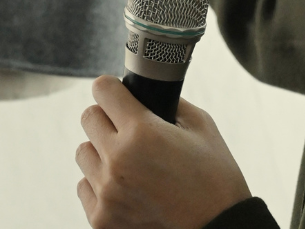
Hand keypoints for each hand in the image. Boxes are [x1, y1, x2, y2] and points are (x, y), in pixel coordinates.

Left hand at [76, 75, 251, 228]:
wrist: (220, 228)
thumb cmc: (214, 177)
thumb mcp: (200, 126)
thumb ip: (167, 102)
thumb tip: (144, 91)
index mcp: (141, 132)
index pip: (102, 89)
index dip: (113, 88)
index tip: (120, 94)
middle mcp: (117, 161)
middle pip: (89, 118)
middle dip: (108, 117)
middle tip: (129, 128)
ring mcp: (107, 194)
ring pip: (84, 152)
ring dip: (102, 151)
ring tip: (129, 161)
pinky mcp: (102, 220)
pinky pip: (84, 186)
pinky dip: (100, 183)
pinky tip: (125, 185)